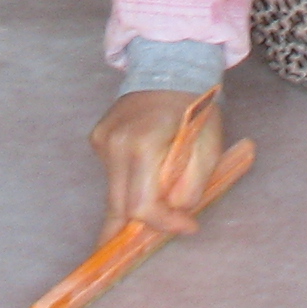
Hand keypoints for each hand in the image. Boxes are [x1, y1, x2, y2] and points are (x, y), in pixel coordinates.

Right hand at [91, 89, 224, 238]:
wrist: (170, 70)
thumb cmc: (194, 110)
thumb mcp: (208, 149)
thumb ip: (192, 187)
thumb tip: (176, 215)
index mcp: (143, 144)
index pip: (141, 205)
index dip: (163, 223)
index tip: (187, 225)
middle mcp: (114, 144)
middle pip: (118, 207)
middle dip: (141, 226)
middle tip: (156, 237)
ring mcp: (102, 140)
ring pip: (113, 194)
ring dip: (135, 204)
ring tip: (158, 200)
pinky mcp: (98, 138)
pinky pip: (112, 176)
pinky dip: (129, 184)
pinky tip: (145, 171)